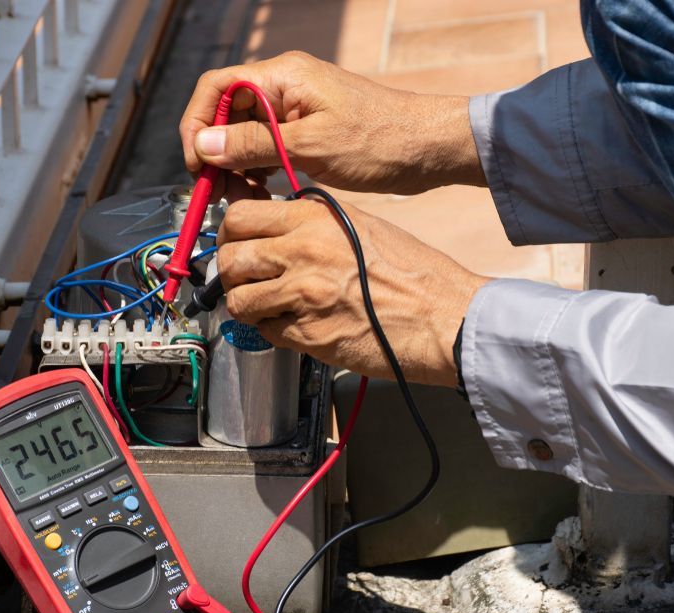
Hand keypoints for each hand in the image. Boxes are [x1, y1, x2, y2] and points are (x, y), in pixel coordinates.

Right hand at [180, 51, 482, 195]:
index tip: (197, 166)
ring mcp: (295, 109)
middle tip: (217, 193)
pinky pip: (266, 147)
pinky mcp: (307, 131)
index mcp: (283, 75)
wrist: (429, 148)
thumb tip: (203, 146)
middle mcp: (284, 86)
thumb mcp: (312, 146)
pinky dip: (257, 170)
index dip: (197, 125)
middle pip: (225, 113)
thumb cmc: (381, 140)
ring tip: (240, 198)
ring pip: (244, 134)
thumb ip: (254, 145)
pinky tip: (262, 193)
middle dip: (215, 153)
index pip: (216, 88)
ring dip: (234, 166)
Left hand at [215, 197, 488, 384]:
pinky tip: (294, 325)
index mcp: (314, 219)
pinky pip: (265, 331)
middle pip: (230, 259)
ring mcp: (302, 296)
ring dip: (247, 305)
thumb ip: (313, 222)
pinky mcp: (307, 335)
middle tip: (246, 279)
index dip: (230, 232)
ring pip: (239, 300)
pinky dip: (271, 330)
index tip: (236, 242)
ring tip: (268, 306)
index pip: (239, 216)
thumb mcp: (360, 224)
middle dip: (231, 273)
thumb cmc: (412, 273)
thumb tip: (276, 226)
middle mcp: (301, 252)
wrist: (443, 317)